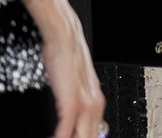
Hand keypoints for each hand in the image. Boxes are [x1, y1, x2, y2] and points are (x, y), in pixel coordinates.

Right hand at [21, 0, 103, 137]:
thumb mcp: (72, 82)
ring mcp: (85, 103)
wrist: (64, 35)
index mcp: (96, 101)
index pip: (96, 133)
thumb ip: (73, 102)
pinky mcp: (72, 101)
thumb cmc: (65, 55)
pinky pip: (67, 131)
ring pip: (84, 136)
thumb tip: (67, 117)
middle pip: (92, 136)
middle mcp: (95, 103)